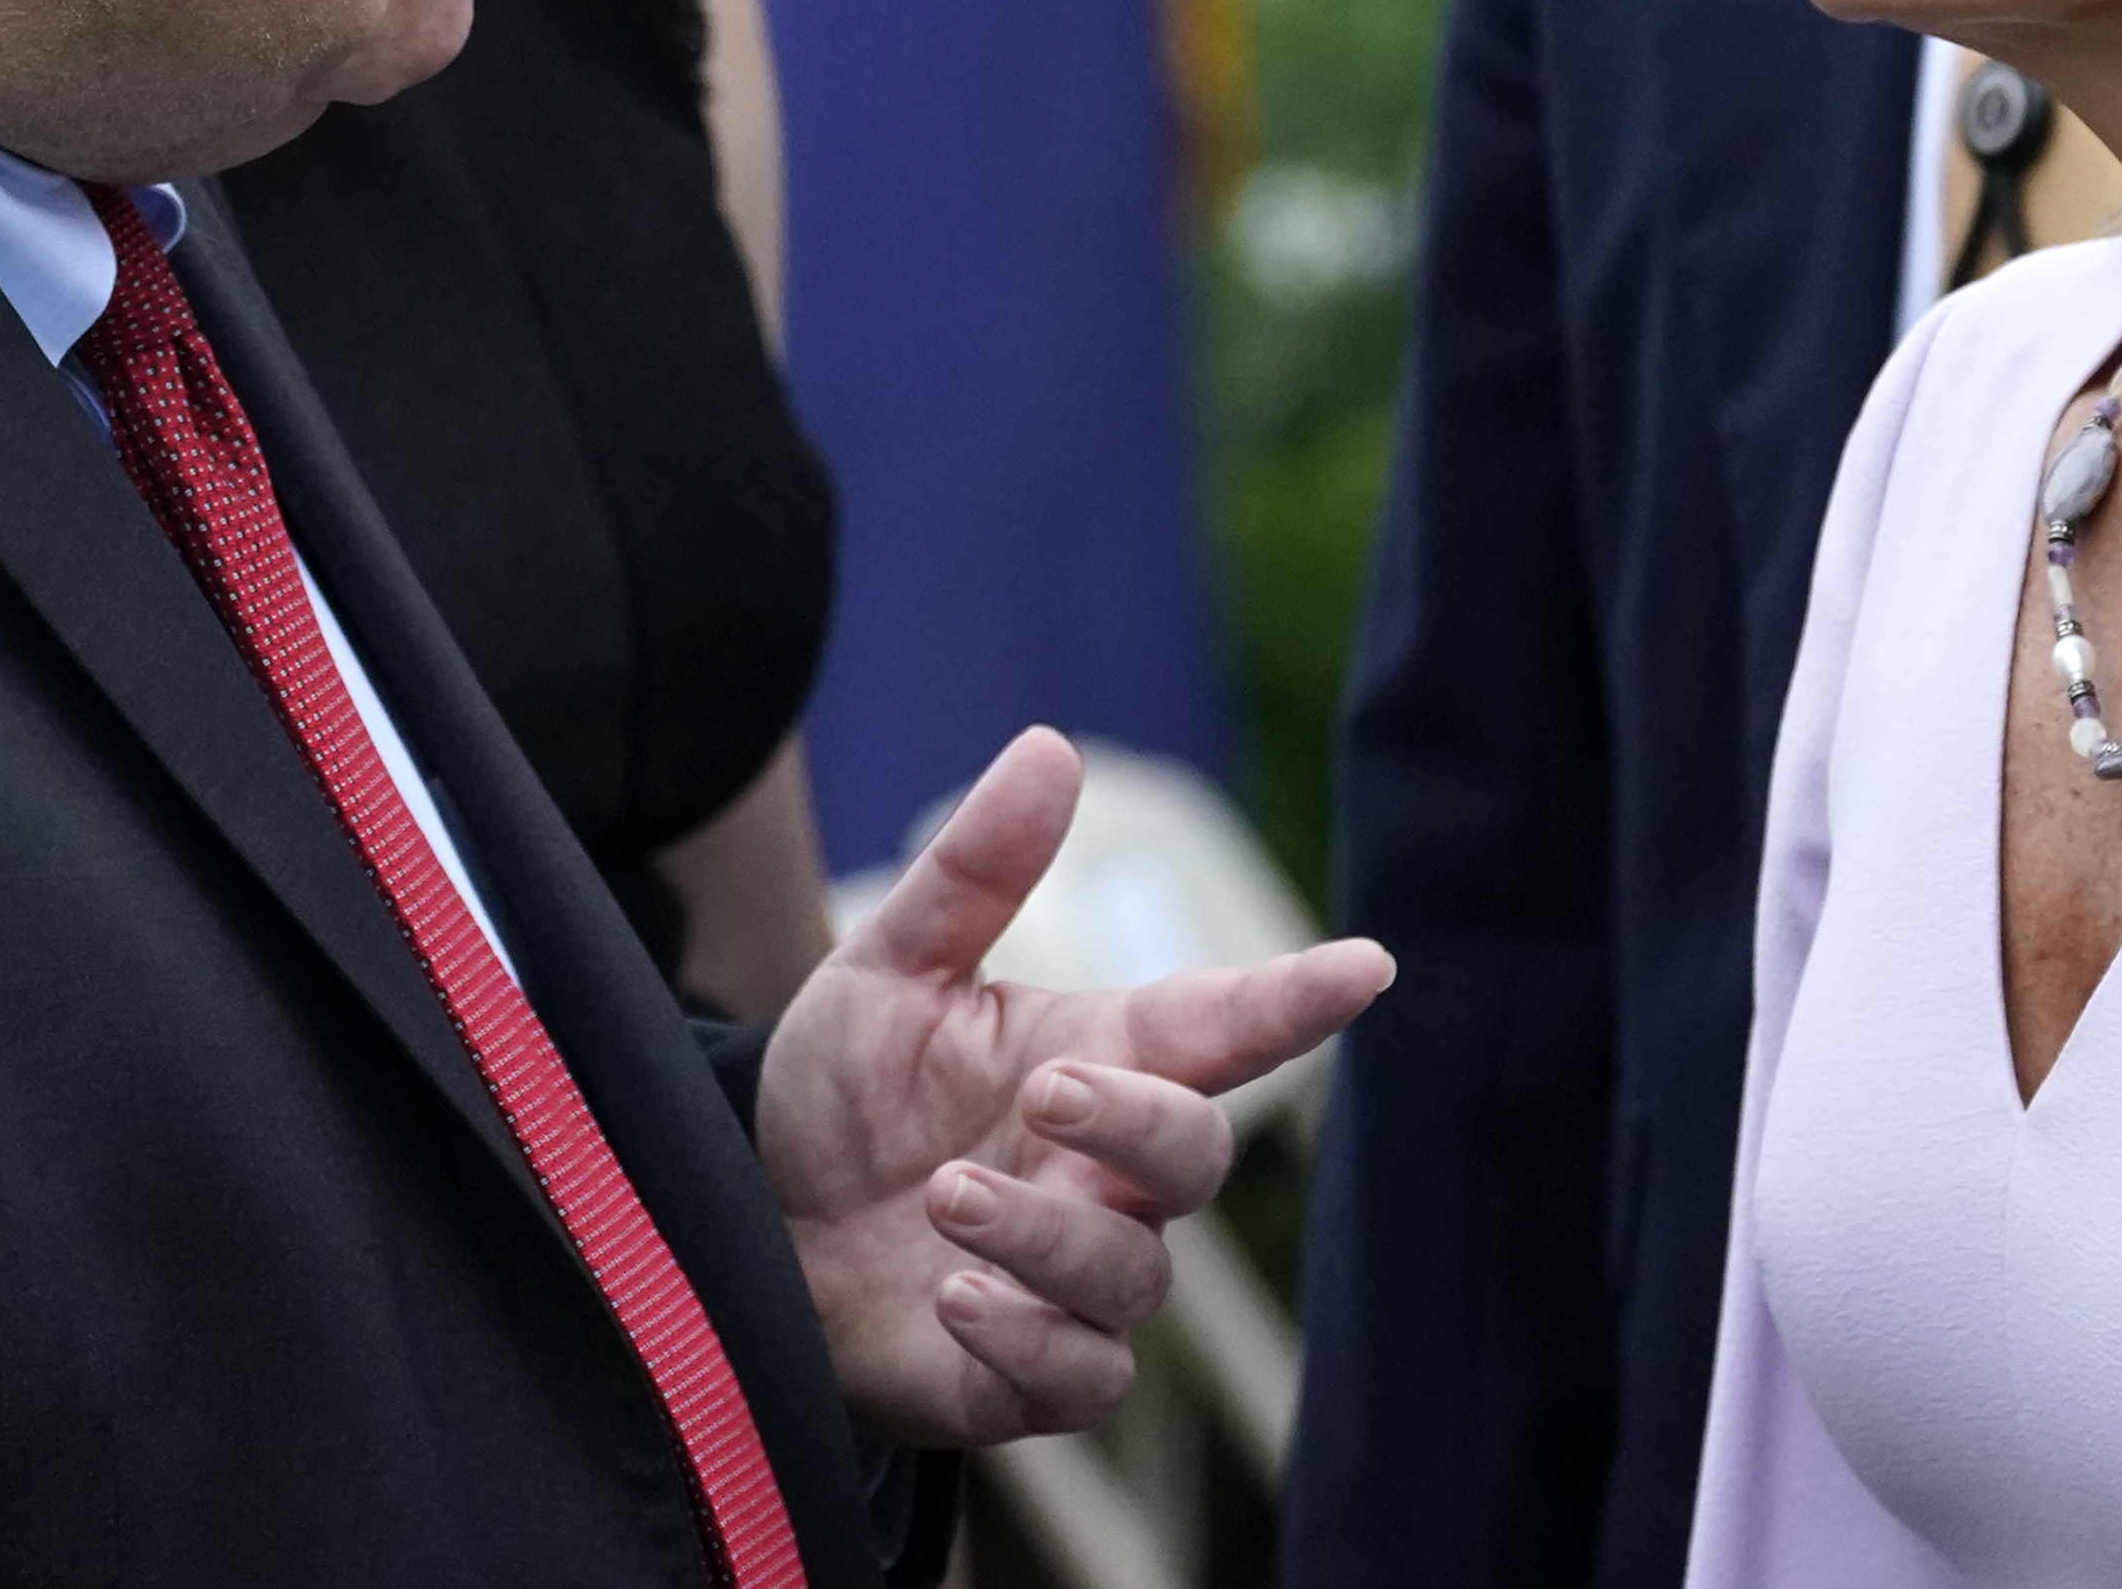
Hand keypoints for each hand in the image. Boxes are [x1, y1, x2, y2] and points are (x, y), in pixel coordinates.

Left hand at [747, 727, 1391, 1444]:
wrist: (754, 1228)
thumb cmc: (841, 1097)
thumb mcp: (885, 970)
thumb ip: (972, 872)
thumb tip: (1052, 744)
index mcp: (1092, 1059)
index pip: (1219, 1025)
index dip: (1297, 998)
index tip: (1367, 964)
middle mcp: (1104, 1176)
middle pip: (1196, 1154)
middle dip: (1140, 1122)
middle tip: (1050, 1093)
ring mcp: (1075, 1280)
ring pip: (1135, 1274)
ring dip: (1044, 1235)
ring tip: (945, 1192)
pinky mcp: (1028, 1375)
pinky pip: (1085, 1378)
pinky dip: (1030, 1339)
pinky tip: (954, 1296)